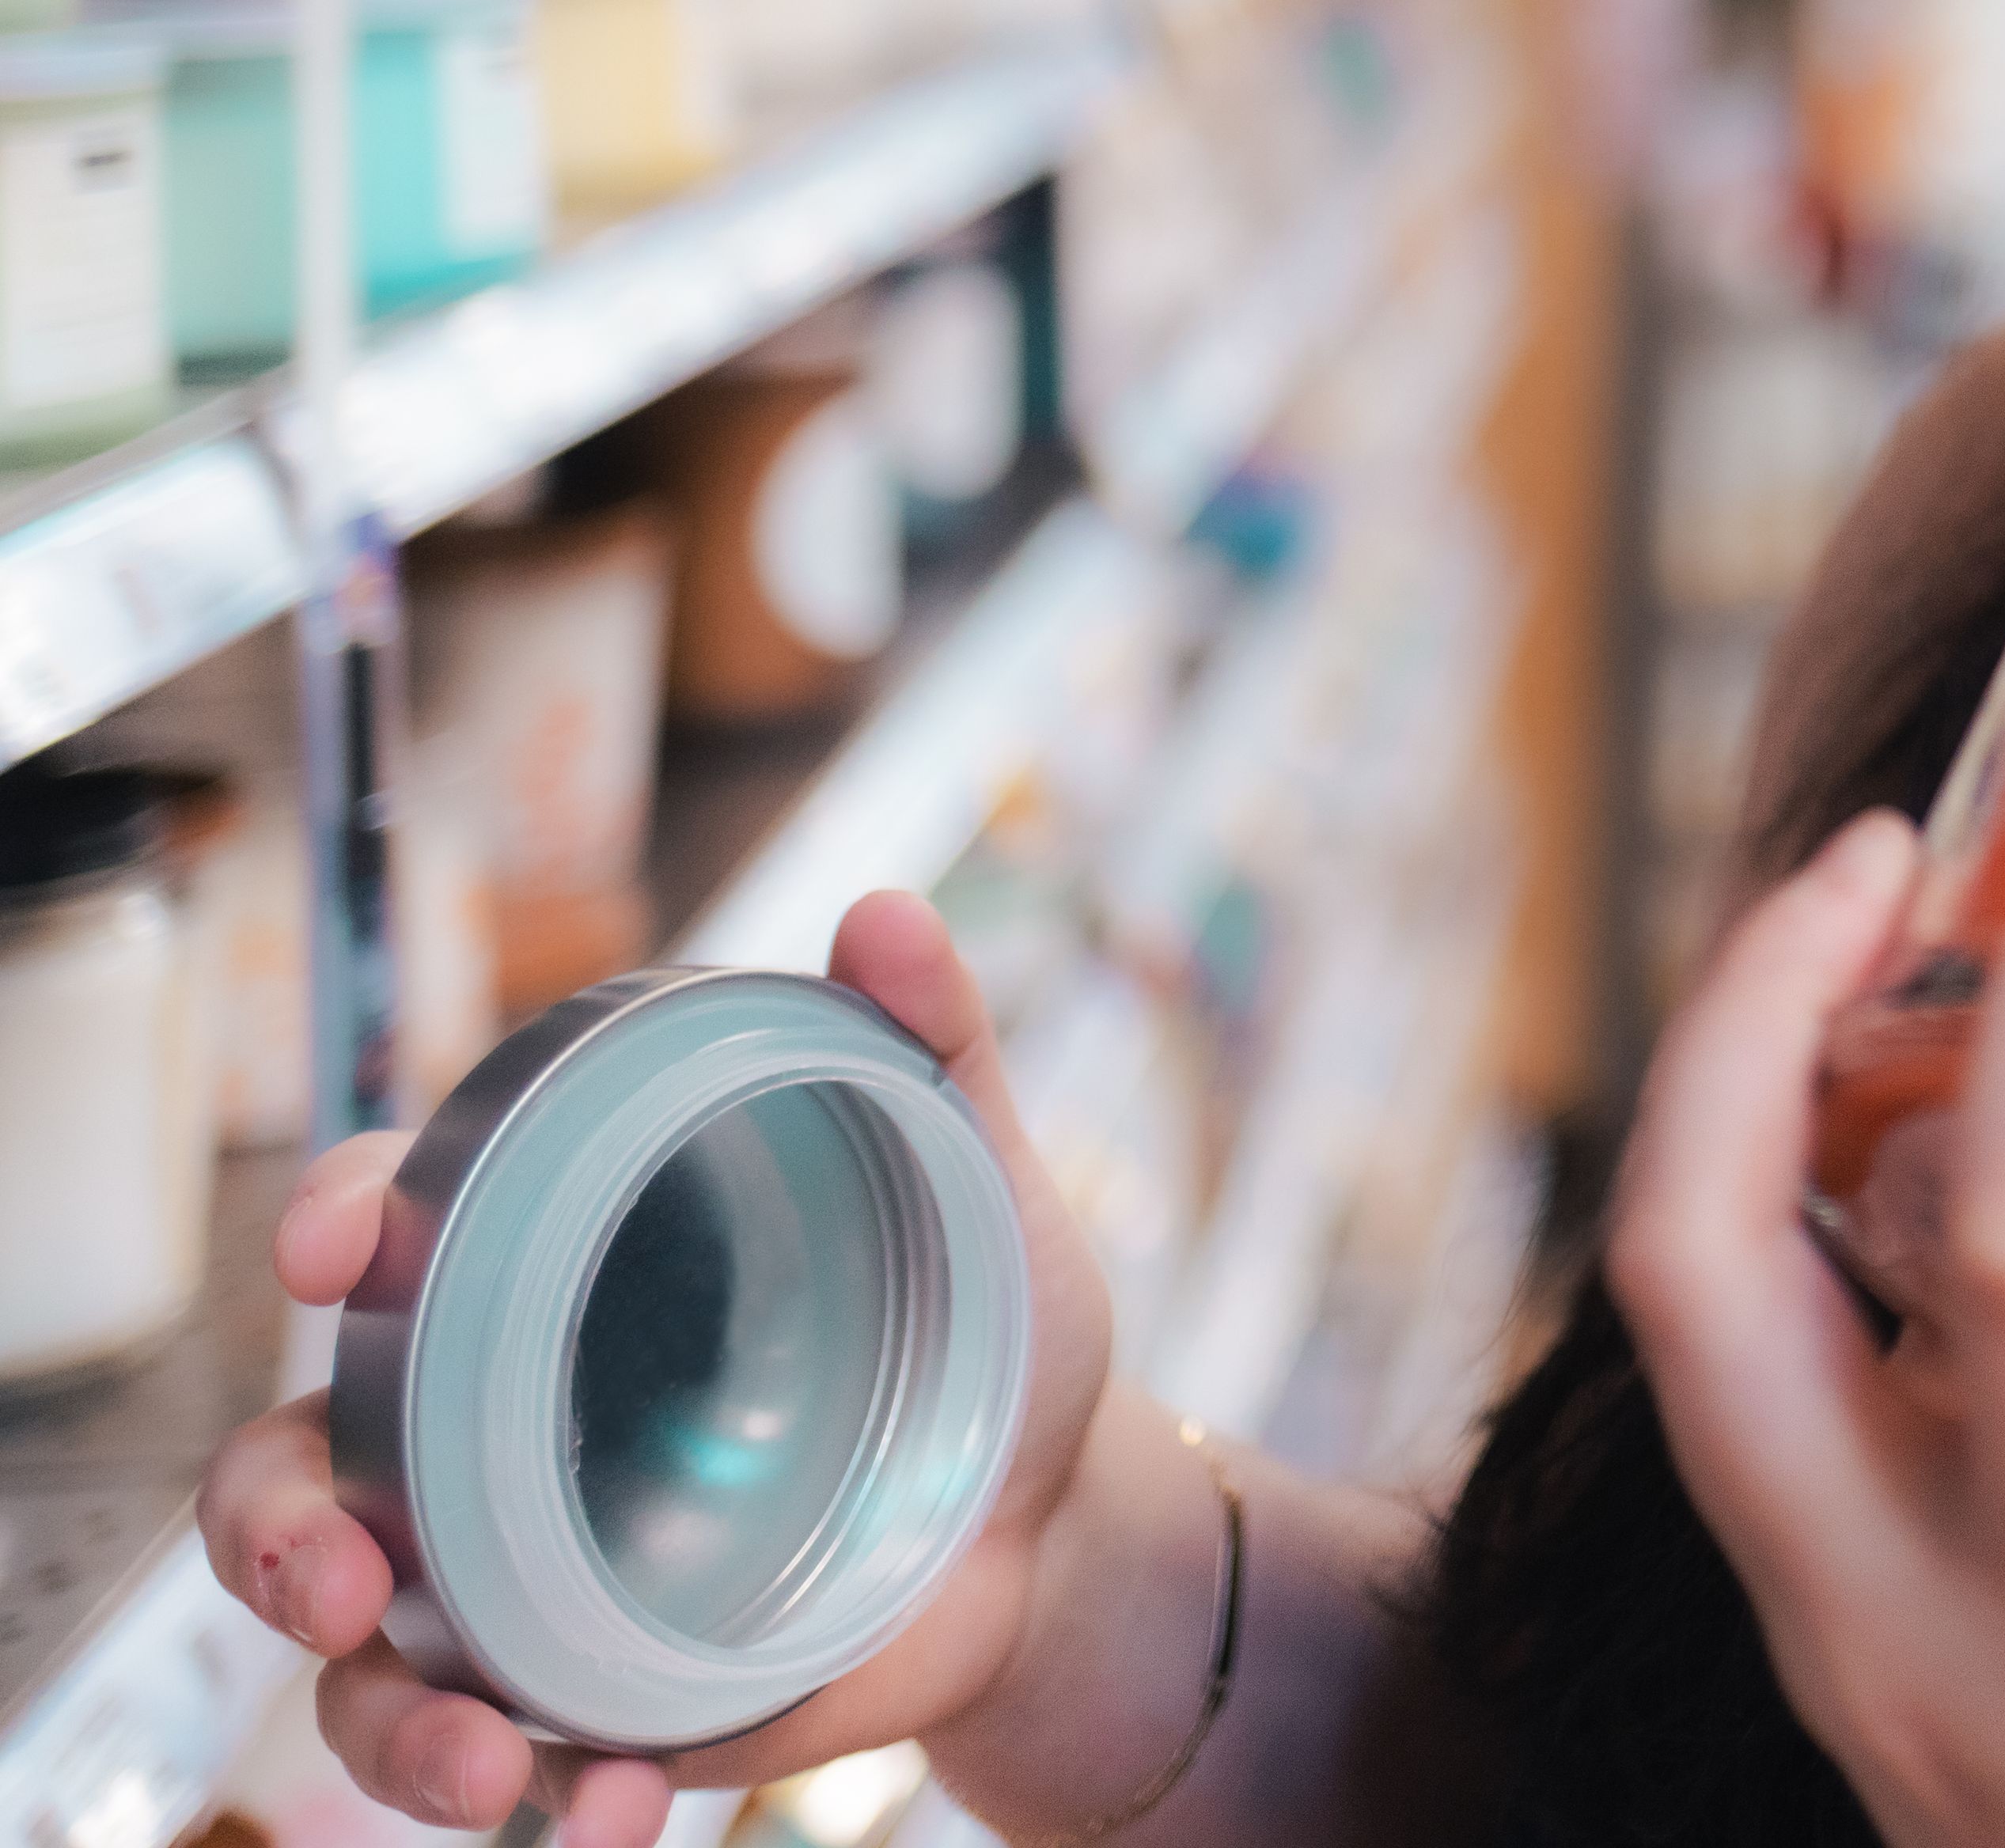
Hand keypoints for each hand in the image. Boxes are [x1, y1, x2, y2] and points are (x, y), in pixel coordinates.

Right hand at [197, 894, 1120, 1845]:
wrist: (1059, 1512)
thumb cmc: (988, 1315)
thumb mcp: (977, 1178)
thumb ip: (933, 1044)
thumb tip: (887, 916)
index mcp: (555, 1267)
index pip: (397, 1220)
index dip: (342, 1213)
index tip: (339, 1243)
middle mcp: (492, 1421)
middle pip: (293, 1468)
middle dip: (275, 1533)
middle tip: (337, 1580)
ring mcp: (517, 1572)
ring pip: (359, 1660)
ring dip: (388, 1722)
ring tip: (492, 1764)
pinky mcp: (583, 1691)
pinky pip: (504, 1760)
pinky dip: (542, 1803)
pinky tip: (615, 1813)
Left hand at [1612, 815, 2004, 1847]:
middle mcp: (1936, 1645)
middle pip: (1693, 1270)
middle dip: (1745, 1006)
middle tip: (1890, 851)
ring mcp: (1861, 1681)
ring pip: (1680, 1349)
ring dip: (1733, 1111)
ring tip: (1873, 959)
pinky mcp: (1857, 1696)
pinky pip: (1743, 1426)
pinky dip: (1777, 1243)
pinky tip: (1914, 1156)